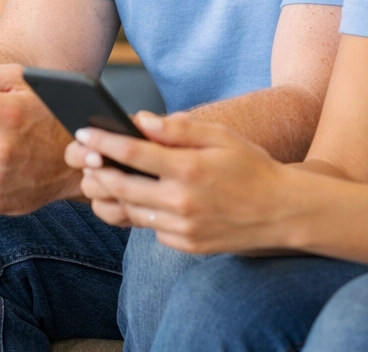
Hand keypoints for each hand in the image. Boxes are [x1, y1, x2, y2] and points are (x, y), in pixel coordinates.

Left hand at [69, 112, 296, 253]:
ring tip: (104, 178)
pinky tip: (140, 199)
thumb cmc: (251, 167)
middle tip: (84, 158)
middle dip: (96, 170)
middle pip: (120, 185)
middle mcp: (182, 201)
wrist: (284, 212)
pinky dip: (142, 213)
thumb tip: (140, 121)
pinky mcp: (187, 245)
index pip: (131, 152)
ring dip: (112, 194)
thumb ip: (178, 129)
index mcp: (189, 168)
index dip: (101, 141)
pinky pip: (152, 228)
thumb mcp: (220, 137)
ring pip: (130, 211)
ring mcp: (184, 228)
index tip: (83, 131)